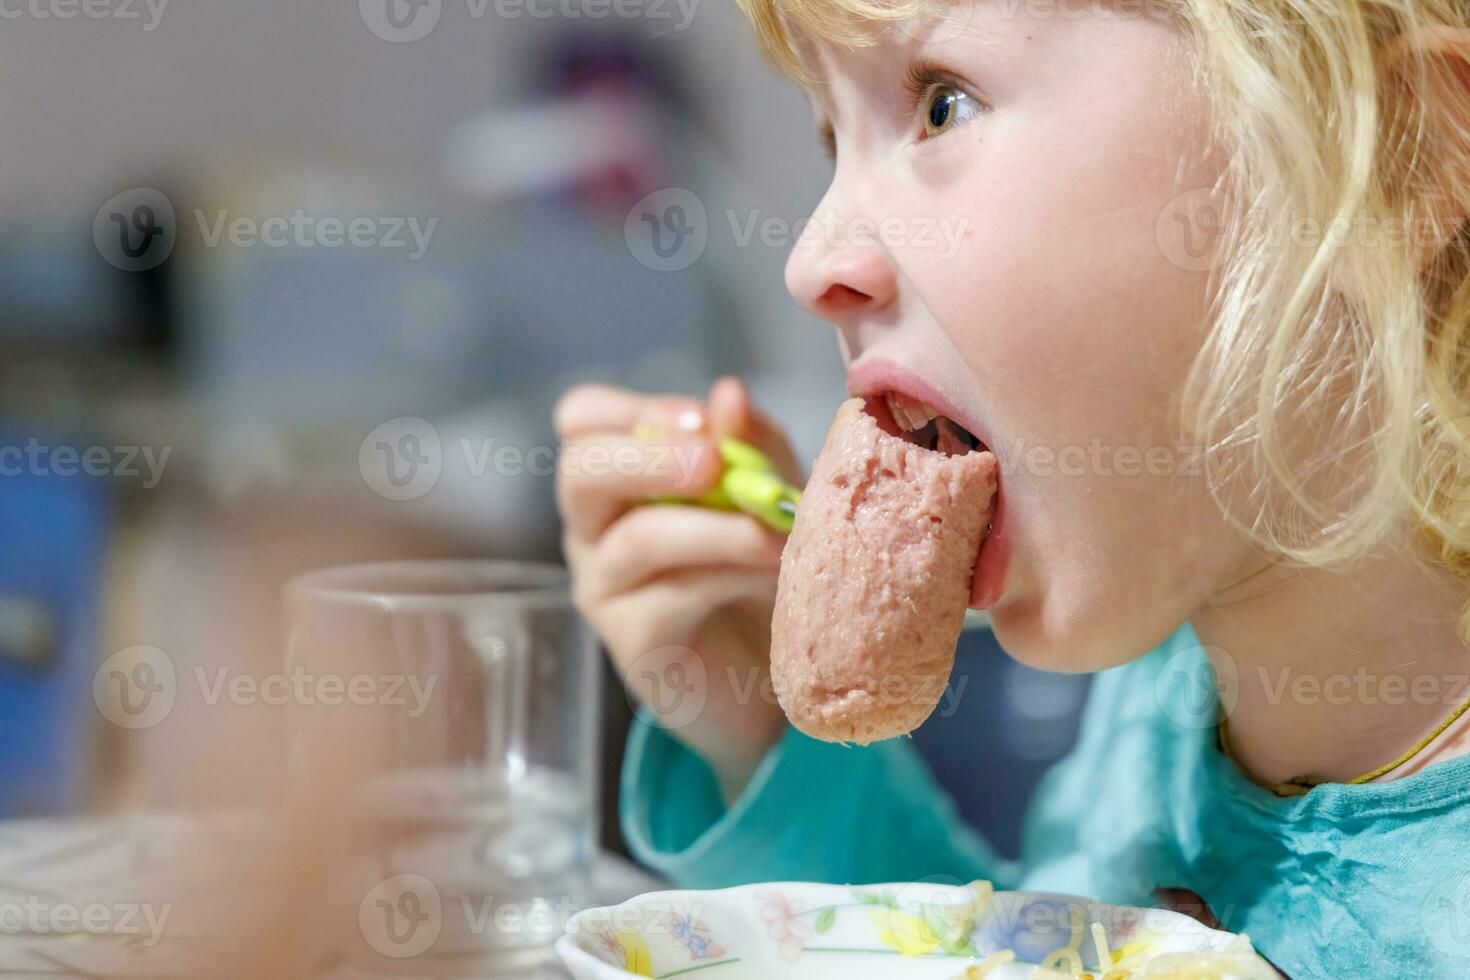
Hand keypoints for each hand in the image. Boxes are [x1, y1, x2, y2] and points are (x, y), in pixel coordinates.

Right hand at [555, 377, 801, 799]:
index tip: (702, 420)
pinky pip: (673, 596)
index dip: (636, 409)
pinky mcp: (633, 641)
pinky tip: (775, 570)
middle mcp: (593, 526)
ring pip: (638, 539)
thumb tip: (728, 393)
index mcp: (616, 474)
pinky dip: (730, 573)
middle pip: (581, 472)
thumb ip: (748, 445)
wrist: (767, 672)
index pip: (583, 418)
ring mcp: (604, 587)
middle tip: (714, 464)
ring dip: (717, 527)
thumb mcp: (763, 491)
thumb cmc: (754, 566)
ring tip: (778, 529)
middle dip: (650, 459)